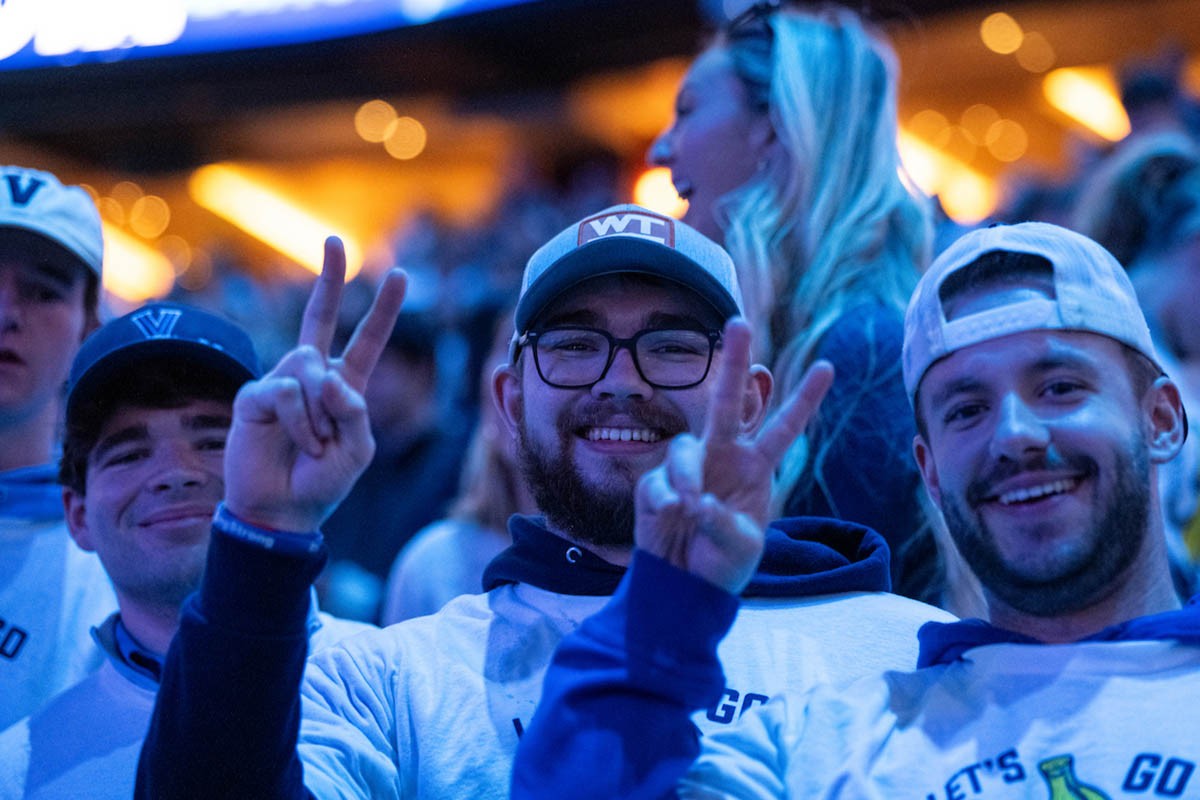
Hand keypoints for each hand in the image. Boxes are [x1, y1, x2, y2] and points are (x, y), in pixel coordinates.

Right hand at [224, 238, 407, 531]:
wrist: (281, 511)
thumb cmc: (321, 483)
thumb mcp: (357, 450)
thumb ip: (355, 412)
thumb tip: (330, 375)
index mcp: (344, 387)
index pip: (366, 341)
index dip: (383, 310)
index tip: (400, 275)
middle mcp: (312, 376)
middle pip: (320, 317)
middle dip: (329, 278)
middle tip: (336, 241)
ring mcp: (281, 382)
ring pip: (311, 365)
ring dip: (320, 411)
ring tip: (313, 443)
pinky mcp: (255, 395)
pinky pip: (288, 391)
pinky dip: (300, 421)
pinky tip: (297, 441)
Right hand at [635, 318, 832, 593]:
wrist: (685, 588)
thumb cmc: (722, 565)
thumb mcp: (742, 550)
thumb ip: (725, 524)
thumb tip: (697, 501)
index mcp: (756, 468)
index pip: (784, 428)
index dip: (804, 399)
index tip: (828, 366)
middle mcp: (724, 458)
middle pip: (729, 402)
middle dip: (733, 363)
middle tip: (738, 321)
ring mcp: (689, 469)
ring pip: (685, 446)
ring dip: (687, 475)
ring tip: (690, 507)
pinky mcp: (657, 487)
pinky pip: (659, 483)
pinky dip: (666, 502)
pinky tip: (672, 518)